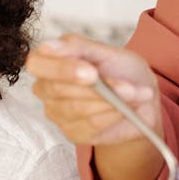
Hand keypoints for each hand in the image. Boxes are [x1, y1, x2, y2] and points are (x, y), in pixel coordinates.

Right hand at [25, 34, 161, 145]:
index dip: (62, 68)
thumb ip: (77, 46)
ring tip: (135, 94)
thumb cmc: (120, 70)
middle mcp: (46, 89)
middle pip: (58, 89)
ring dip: (111, 101)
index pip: (37, 64)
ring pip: (77, 108)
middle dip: (96, 88)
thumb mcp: (104, 51)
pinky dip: (112, 116)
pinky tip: (124, 109)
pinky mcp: (72, 133)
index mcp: (47, 62)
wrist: (141, 95)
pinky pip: (90, 125)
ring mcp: (57, 113)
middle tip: (126, 86)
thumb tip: (49, 47)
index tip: (91, 71)